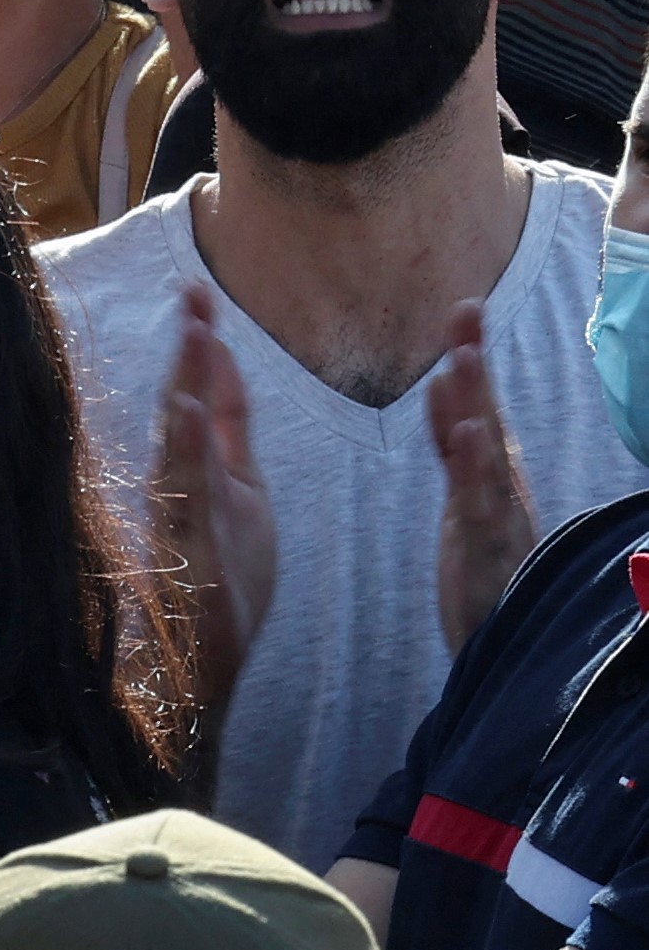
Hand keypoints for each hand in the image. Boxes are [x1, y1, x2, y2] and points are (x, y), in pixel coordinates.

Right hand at [152, 284, 273, 712]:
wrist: (203, 666)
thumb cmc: (223, 579)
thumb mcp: (237, 495)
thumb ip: (224, 437)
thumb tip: (212, 376)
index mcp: (205, 472)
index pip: (204, 396)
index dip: (204, 346)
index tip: (200, 291)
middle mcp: (183, 487)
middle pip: (184, 406)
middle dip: (192, 351)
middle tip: (195, 295)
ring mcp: (180, 518)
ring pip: (180, 443)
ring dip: (184, 387)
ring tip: (194, 336)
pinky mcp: (186, 552)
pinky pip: (183, 494)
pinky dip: (183, 452)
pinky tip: (184, 415)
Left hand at [429, 299, 535, 651]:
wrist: (507, 643)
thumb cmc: (488, 568)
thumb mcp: (464, 497)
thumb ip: (452, 445)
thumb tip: (442, 386)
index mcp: (493, 474)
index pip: (477, 404)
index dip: (470, 356)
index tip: (465, 306)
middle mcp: (502, 488)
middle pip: (485, 414)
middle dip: (474, 363)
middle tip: (466, 310)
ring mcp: (498, 517)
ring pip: (485, 451)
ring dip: (474, 401)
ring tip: (462, 355)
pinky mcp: (485, 550)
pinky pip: (478, 502)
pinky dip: (472, 466)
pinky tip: (466, 431)